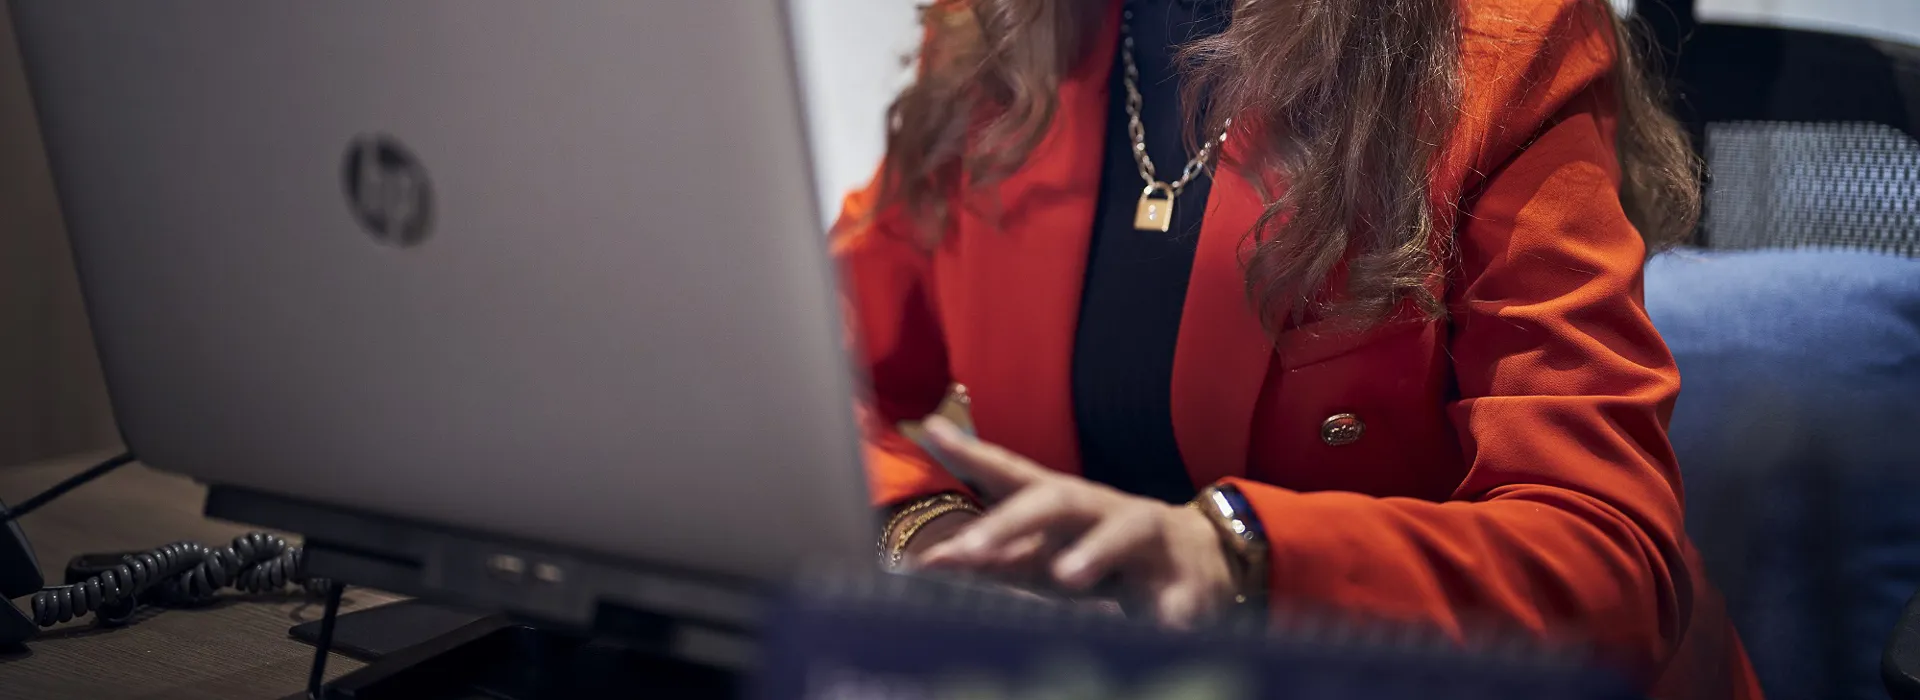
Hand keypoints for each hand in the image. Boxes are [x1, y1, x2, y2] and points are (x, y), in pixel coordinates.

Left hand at [915, 417, 1238, 628]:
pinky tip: (1161, 622)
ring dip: (1096, 550)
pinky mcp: (1187, 582)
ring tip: (1067, 575)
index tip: (930, 432)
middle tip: (968, 551)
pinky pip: (1178, 595)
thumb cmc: (1111, 561)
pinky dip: (1170, 609)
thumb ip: (998, 557)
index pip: (1016, 474)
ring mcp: (1150, 543)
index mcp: (1069, 505)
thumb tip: (932, 560)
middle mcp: (1105, 511)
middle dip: (1012, 522)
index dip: (974, 454)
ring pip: (1126, 531)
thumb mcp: (1053, 558)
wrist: (1206, 565)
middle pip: (1060, 500)